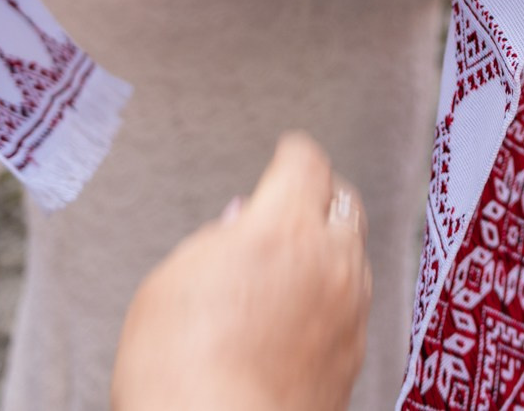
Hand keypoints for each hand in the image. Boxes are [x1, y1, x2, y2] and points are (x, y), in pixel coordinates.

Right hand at [112, 133, 369, 410]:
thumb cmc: (180, 373)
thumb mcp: (169, 284)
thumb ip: (212, 241)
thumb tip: (235, 227)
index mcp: (284, 227)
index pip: (306, 162)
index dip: (292, 152)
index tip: (287, 151)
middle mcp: (330, 262)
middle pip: (343, 201)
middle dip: (321, 193)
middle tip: (296, 199)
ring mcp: (349, 310)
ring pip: (354, 254)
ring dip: (331, 246)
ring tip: (294, 259)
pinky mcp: (354, 355)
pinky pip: (352, 305)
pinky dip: (332, 295)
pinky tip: (301, 311)